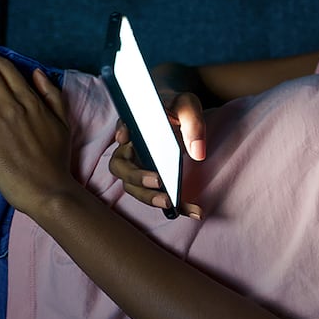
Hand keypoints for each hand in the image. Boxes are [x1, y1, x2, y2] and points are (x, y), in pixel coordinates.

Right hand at [109, 91, 204, 219]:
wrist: (180, 116)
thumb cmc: (178, 108)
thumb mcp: (188, 106)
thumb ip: (193, 122)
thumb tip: (197, 153)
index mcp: (135, 126)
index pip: (122, 128)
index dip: (120, 133)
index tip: (125, 137)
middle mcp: (131, 150)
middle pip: (122, 168)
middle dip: (136, 177)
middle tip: (157, 181)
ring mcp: (140, 168)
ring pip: (135, 188)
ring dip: (150, 198)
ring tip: (171, 203)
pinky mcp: (156, 182)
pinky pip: (162, 197)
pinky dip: (178, 207)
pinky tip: (196, 212)